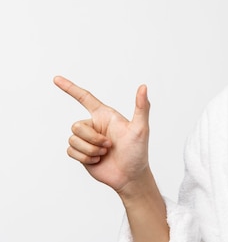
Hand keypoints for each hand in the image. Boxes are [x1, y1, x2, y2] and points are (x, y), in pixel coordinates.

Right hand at [55, 76, 151, 195]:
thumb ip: (141, 107)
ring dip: (90, 150)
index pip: (85, 98)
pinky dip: (85, 158)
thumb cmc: (138, 151)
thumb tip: (143, 86)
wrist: (130, 176)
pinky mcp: (81, 153)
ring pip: (73, 139)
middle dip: (92, 138)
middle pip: (77, 125)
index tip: (56, 79)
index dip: (70, 88)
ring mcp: (87, 140)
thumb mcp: (141, 128)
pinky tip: (98, 160)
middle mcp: (95, 125)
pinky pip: (71, 152)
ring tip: (105, 153)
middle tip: (109, 145)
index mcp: (106, 115)